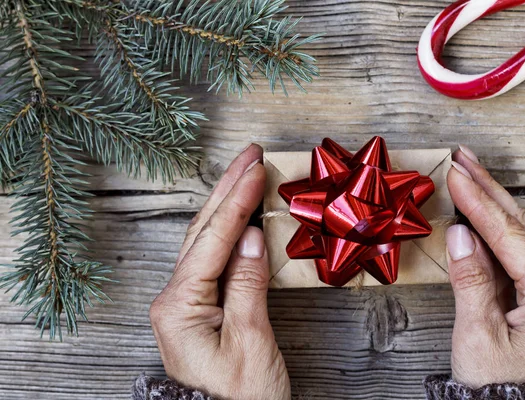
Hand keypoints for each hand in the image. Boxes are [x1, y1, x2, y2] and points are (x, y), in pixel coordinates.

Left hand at [149, 144, 290, 399]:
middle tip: (249, 154)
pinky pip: (214, 258)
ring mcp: (185, 301)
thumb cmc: (239, 399)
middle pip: (202, 231)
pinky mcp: (200, 306)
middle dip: (227, 189)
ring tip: (246, 172)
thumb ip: (248, 285)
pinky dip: (230, 230)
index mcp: (179, 306)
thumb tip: (253, 236)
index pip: (212, 241)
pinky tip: (242, 214)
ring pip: (206, 240)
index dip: (236, 203)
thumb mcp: (250, 342)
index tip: (256, 170)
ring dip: (227, 204)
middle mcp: (174, 298)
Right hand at [445, 145, 524, 387]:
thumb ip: (471, 280)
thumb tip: (461, 234)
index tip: (456, 175)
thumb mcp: (477, 335)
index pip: (511, 237)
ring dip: (495, 205)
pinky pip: (523, 255)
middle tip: (465, 159)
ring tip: (472, 176)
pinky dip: (499, 232)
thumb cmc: (501, 389)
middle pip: (523, 227)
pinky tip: (482, 215)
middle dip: (490, 190)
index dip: (479, 203)